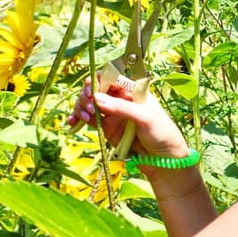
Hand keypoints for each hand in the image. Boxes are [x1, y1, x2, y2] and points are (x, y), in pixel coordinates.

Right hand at [68, 77, 189, 160]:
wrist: (164, 159)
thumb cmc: (162, 132)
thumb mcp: (145, 117)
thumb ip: (121, 108)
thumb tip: (97, 98)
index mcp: (131, 89)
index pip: (110, 77)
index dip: (97, 80)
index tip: (91, 90)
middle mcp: (119, 98)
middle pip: (95, 89)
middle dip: (87, 96)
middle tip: (90, 108)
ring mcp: (111, 113)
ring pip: (89, 103)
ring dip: (80, 107)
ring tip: (84, 118)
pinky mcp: (106, 127)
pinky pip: (88, 119)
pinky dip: (78, 118)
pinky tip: (73, 122)